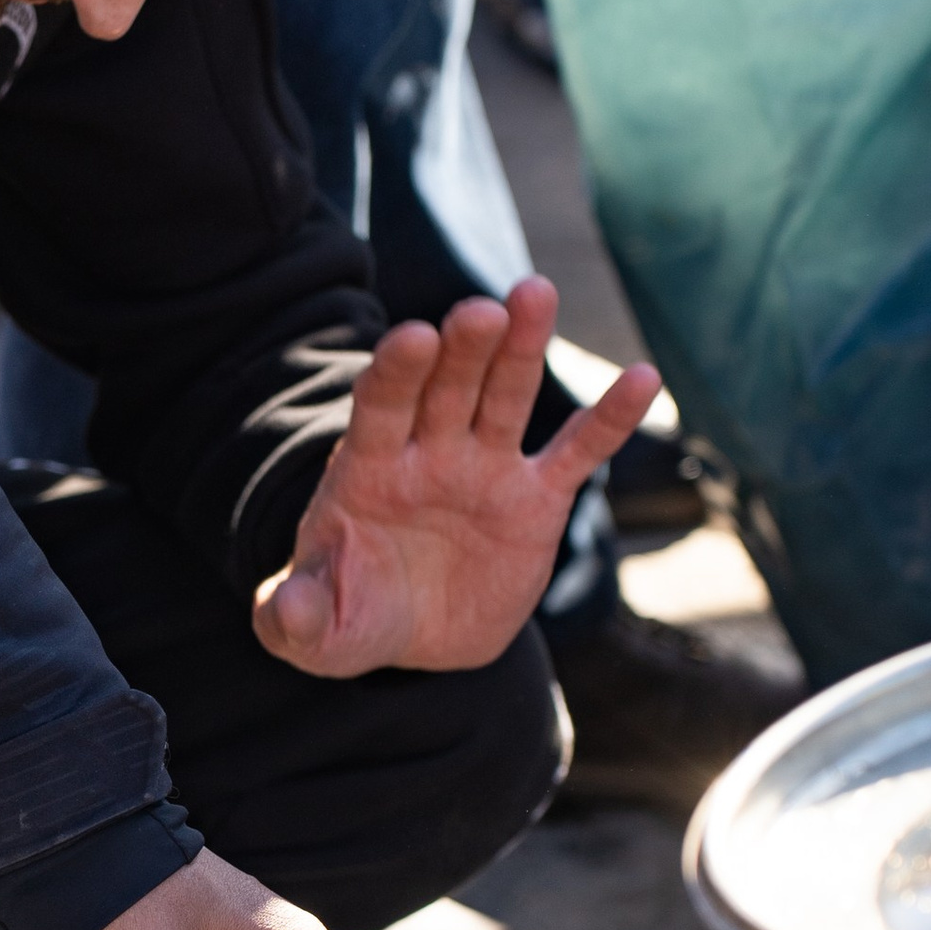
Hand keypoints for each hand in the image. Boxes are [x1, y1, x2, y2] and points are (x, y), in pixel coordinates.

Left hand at [253, 279, 660, 678]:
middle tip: (481, 309)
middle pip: (447, 386)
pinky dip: (609, 418)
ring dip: (523, 347)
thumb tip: (286, 614)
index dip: (396, 373)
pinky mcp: (536, 499)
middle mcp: (429, 452)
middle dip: (463, 348)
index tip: (413, 338)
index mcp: (368, 469)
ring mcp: (485, 468)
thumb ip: (297, 617)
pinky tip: (643, 379)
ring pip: (506, 396)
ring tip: (535, 293)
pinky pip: (578, 452)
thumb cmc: (352, 619)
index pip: (381, 406)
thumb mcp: (315, 631)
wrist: (410, 636)